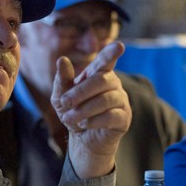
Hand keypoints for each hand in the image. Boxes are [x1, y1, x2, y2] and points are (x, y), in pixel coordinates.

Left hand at [51, 42, 131, 177]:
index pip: (106, 60)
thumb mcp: (61, 98)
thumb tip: (62, 60)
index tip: (119, 46)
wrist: (83, 139)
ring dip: (83, 110)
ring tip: (70, 118)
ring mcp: (121, 100)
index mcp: (98, 74)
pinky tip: (85, 124)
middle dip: (80, 92)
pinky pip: (110, 116)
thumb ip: (62, 80)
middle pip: (101, 80)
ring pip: (105, 100)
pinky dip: (93, 121)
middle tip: (65, 104)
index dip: (112, 53)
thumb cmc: (74, 113)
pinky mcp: (124, 118)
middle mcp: (113, 84)